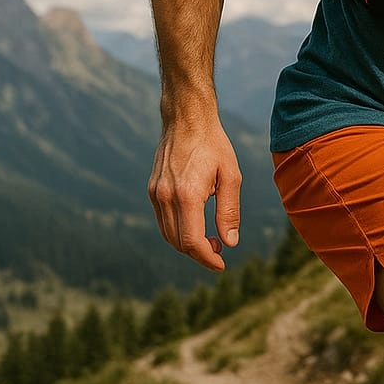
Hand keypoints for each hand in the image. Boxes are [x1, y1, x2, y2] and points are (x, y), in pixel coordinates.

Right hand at [147, 118, 241, 270]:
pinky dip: (178, 232)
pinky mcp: (152, 189)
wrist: (186, 119)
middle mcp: (165, 196)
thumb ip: (229, 211)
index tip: (221, 264)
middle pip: (178, 242)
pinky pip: (163, 221)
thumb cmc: (214, 145)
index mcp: (186, 194)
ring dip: (188, 245)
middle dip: (199, 254)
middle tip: (221, 251)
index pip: (191, 240)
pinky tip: (197, 227)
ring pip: (168, 234)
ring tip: (212, 241)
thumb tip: (230, 243)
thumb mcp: (231, 177)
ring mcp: (155, 193)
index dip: (207, 258)